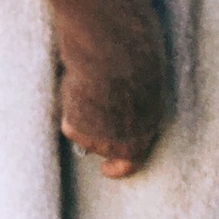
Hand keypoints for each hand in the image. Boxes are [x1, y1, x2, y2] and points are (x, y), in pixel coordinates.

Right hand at [41, 0, 168, 179]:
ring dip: (81, 115)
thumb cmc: (134, 49)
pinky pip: (68, 123)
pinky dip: (68, 105)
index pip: (134, 159)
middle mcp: (128, 140)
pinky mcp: (78, 130)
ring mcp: (102, 139)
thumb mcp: (145, 76)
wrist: (113, 47)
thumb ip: (135, 95)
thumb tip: (124, 93)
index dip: (119, 167)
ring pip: (84, 135)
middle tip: (85, 117)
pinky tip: (73, 84)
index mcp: (150, 126)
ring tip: (83, 84)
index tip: (108, 171)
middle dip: (96, 133)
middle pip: (105, 148)